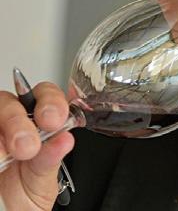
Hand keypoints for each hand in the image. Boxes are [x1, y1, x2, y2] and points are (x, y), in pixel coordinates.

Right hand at [0, 83, 73, 210]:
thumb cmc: (29, 190)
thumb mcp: (43, 178)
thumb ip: (51, 157)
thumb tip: (65, 139)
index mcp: (39, 121)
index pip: (45, 94)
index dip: (50, 102)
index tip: (53, 121)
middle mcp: (13, 120)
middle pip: (10, 102)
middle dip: (19, 122)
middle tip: (27, 147)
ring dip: (2, 136)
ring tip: (7, 157)